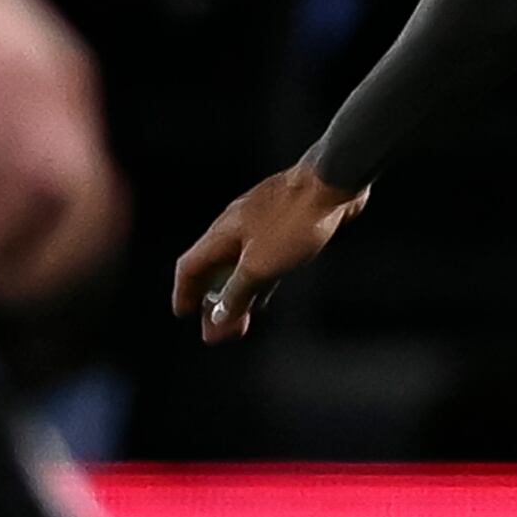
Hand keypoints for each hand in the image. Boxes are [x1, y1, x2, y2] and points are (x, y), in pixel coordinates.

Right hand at [172, 159, 368, 341]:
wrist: (332, 183)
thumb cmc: (294, 221)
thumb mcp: (260, 266)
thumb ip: (237, 292)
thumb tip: (217, 317)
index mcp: (221, 234)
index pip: (189, 266)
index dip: (184, 292)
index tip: (184, 314)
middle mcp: (235, 228)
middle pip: (214, 270)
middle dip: (214, 303)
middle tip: (218, 333)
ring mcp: (260, 225)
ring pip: (240, 266)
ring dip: (238, 295)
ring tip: (240, 322)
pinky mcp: (283, 225)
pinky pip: (262, 258)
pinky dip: (258, 280)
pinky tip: (266, 294)